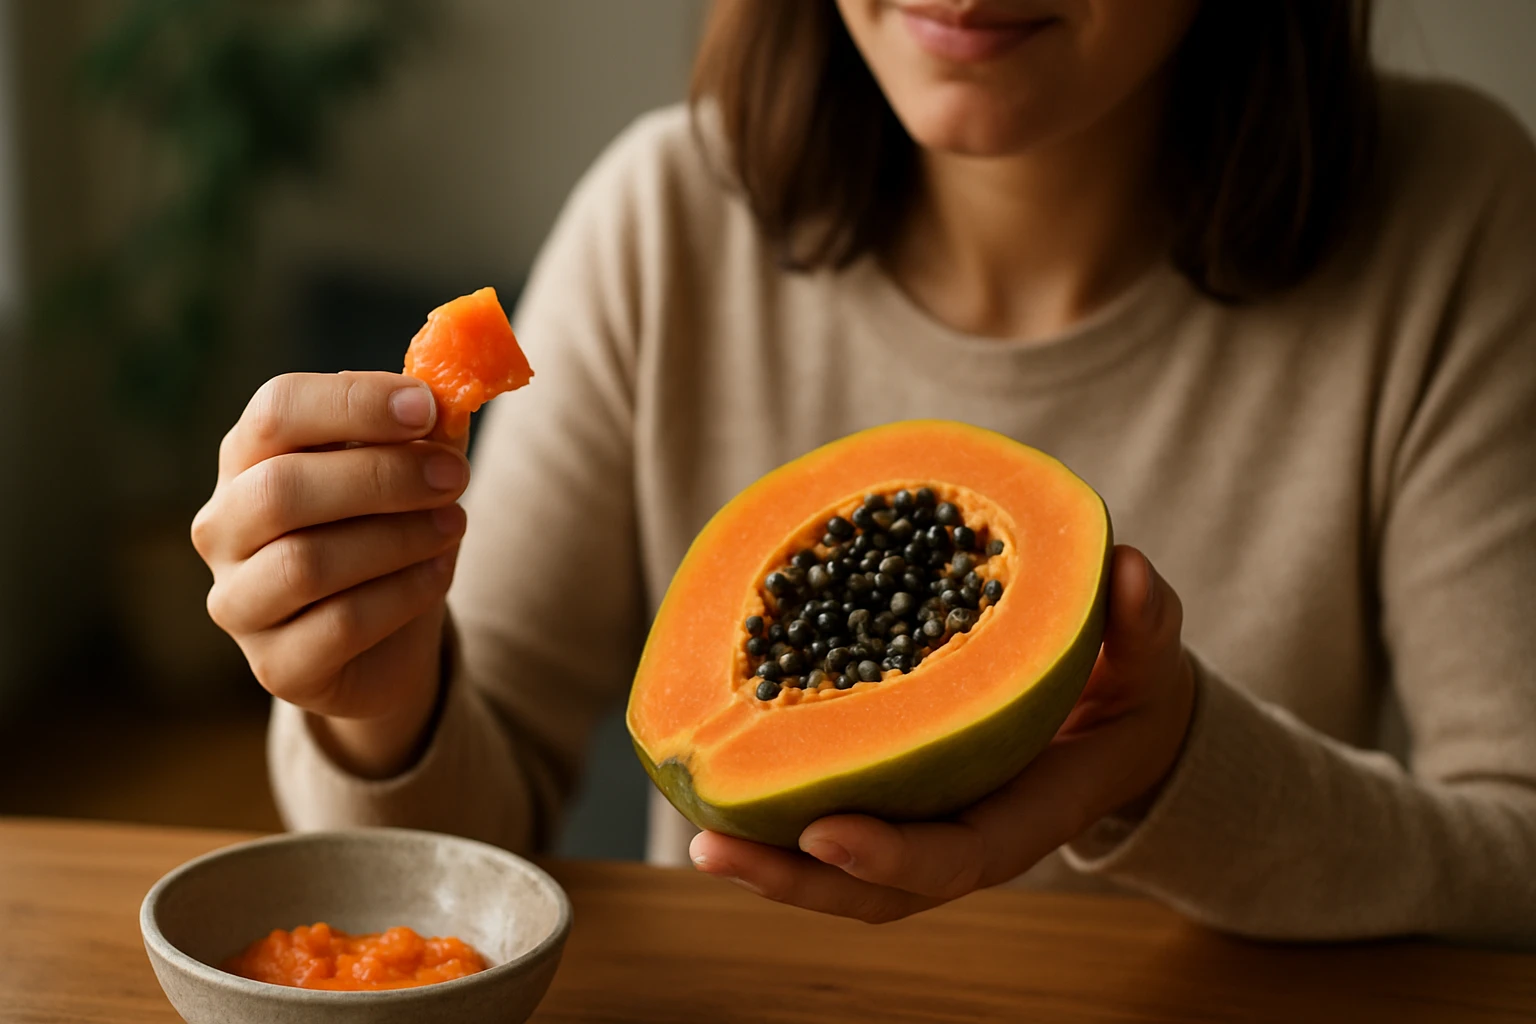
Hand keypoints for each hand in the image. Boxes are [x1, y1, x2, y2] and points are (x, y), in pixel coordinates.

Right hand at [191, 371, 469, 777]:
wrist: (387, 641)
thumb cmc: (389, 532)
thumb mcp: (412, 471)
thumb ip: (427, 426)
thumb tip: (456, 378)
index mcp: (248, 458)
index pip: (277, 410)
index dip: (354, 402)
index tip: (427, 406)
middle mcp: (224, 527)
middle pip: (283, 488)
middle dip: (381, 477)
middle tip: (455, 475)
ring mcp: (239, 601)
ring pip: (307, 562)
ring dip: (397, 538)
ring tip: (455, 525)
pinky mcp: (274, 665)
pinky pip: (337, 625)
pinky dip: (401, 595)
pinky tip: (438, 574)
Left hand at [689, 544, 1195, 921]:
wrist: (1118, 717)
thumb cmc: (1130, 687)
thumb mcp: (1150, 656)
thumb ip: (1145, 625)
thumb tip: (1131, 570)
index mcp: (1027, 812)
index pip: (959, 858)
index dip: (893, 858)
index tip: (824, 836)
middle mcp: (965, 830)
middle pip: (877, 890)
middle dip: (794, 881)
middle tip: (711, 847)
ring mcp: (925, 819)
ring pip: (840, 867)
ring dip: (767, 856)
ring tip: (695, 829)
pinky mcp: (894, 792)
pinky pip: (830, 811)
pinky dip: (776, 804)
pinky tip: (722, 771)